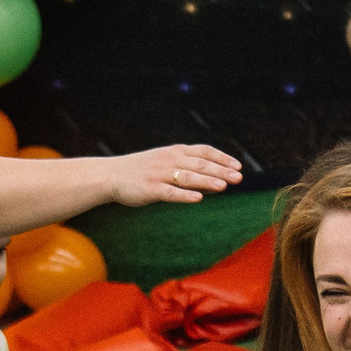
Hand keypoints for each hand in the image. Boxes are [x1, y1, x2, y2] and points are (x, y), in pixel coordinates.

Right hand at [112, 144, 242, 206]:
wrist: (111, 175)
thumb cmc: (142, 172)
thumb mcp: (166, 164)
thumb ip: (189, 170)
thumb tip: (217, 181)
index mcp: (175, 152)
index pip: (204, 152)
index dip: (222, 158)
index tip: (238, 166)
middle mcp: (170, 160)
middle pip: (200, 165)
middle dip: (221, 171)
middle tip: (239, 178)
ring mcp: (160, 174)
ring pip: (188, 177)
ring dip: (207, 181)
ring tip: (224, 186)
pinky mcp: (151, 189)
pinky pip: (170, 192)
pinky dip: (184, 195)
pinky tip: (198, 198)